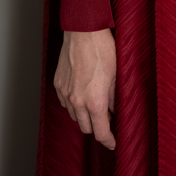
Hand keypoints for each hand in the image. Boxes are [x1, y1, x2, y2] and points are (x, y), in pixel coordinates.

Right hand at [54, 29, 116, 149]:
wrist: (83, 31)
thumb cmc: (103, 50)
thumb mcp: (117, 75)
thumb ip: (115, 97)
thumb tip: (115, 110)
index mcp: (95, 101)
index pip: (100, 132)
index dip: (109, 141)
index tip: (113, 143)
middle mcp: (77, 101)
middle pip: (86, 128)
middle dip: (97, 127)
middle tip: (107, 119)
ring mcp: (65, 93)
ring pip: (74, 116)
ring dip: (85, 115)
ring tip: (95, 104)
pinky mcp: (58, 85)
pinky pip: (66, 103)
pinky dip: (74, 104)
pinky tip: (83, 93)